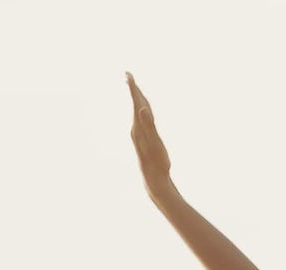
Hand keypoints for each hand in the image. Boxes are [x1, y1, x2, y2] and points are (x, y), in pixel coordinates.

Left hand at [126, 72, 172, 192]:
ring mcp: (139, 134)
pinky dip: (141, 112)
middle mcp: (136, 128)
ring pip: (138, 112)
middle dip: (133, 89)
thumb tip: (142, 108)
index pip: (136, 102)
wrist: (154, 179)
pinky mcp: (143, 139)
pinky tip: (142, 113)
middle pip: (135, 105)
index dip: (133, 88)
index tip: (128, 74)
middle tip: (128, 75)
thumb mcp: (155, 142)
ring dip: (137, 99)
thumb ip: (149, 124)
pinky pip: (141, 120)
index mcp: (139, 125)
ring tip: (135, 89)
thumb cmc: (157, 162)